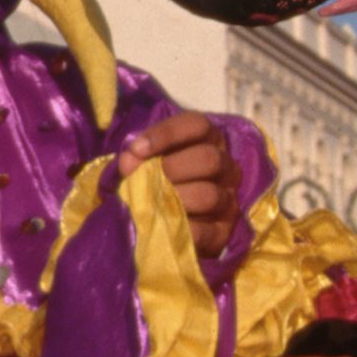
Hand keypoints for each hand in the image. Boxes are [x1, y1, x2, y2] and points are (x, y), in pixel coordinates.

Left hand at [124, 111, 238, 257]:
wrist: (165, 226)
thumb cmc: (156, 182)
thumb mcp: (146, 163)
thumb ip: (136, 158)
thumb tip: (128, 160)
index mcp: (208, 141)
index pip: (197, 125)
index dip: (166, 133)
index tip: (136, 149)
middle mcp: (225, 167)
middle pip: (209, 158)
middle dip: (172, 168)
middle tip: (146, 179)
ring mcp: (228, 200)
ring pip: (210, 194)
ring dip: (176, 198)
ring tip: (153, 204)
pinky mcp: (224, 231)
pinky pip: (208, 231)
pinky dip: (182, 228)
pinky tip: (163, 228)